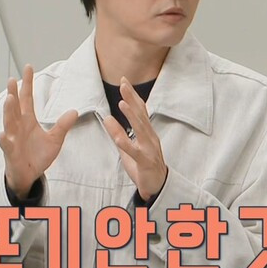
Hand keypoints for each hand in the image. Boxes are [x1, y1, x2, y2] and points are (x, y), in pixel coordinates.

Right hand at [0, 65, 77, 199]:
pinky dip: (4, 139)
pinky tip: (3, 134)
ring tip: (10, 99)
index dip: (27, 83)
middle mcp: (18, 126)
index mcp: (28, 120)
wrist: (29, 175)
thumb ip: (62, 126)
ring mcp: (13, 138)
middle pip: (15, 106)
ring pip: (9, 122)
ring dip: (8, 111)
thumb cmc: (38, 155)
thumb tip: (74, 111)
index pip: (27, 98)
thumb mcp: (55, 140)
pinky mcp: (10, 152)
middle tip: (12, 79)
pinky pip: (6, 145)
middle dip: (13, 93)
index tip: (28, 67)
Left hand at [102, 77, 167, 200]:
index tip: (124, 81)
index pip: (140, 109)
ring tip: (122, 104)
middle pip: (141, 114)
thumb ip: (118, 133)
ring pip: (141, 130)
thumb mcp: (128, 147)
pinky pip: (135, 152)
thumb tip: (107, 118)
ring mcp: (149, 149)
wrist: (158, 186)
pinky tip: (118, 138)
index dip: (132, 95)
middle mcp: (150, 137)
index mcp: (146, 132)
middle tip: (124, 84)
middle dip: (132, 99)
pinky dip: (127, 144)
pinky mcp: (145, 162)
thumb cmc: (144, 165)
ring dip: (132, 116)